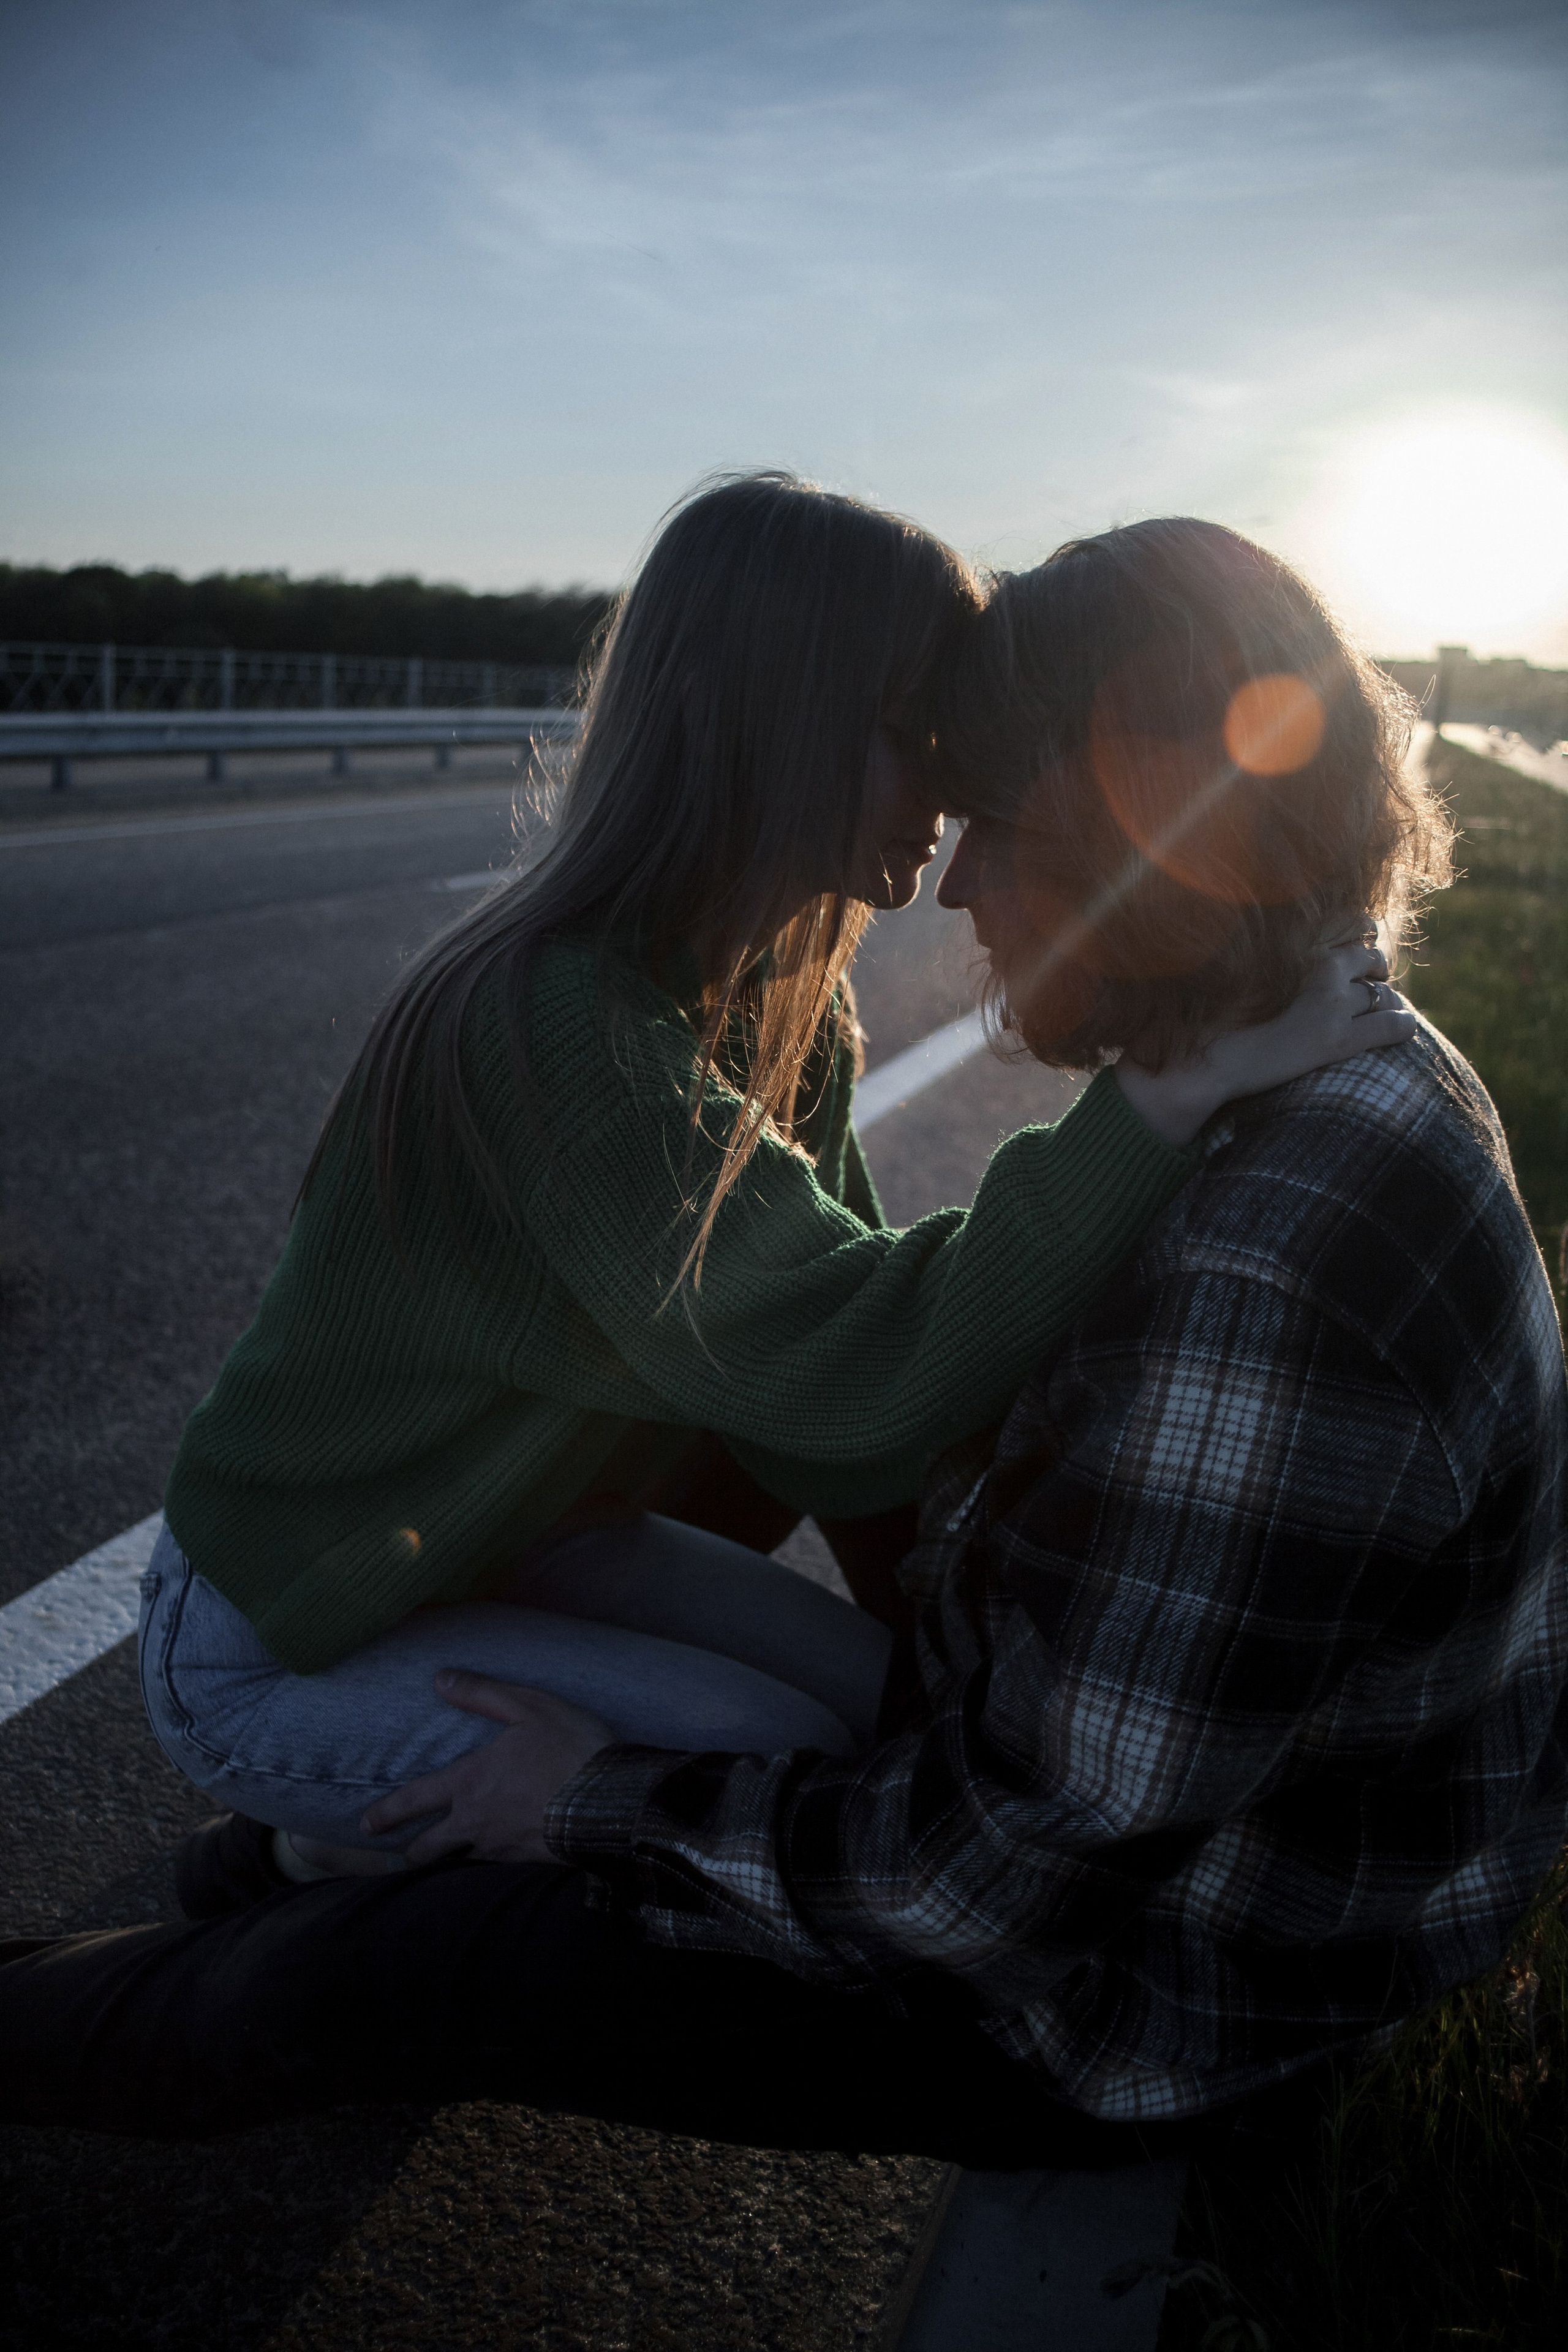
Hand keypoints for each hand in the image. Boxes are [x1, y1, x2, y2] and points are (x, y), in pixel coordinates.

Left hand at [361, 1672, 614, 1865]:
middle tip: (403, 1855)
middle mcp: (475, 1821)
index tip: (367, 1825)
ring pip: (460, 1863)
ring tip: (443, 1865)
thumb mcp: (528, 1706)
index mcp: (470, 1782)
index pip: (415, 1800)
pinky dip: (486, 1868)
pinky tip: (493, 1864)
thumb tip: (440, 1679)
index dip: (387, 1813)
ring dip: (448, 1864)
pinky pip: (494, 1870)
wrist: (612, 1803)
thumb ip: (482, 1693)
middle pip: (429, 1848)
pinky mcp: (525, 1866)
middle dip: (412, 1852)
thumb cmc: (570, 1749)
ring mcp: (500, 1848)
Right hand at [1114, 928, 1414, 1146]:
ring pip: (1382, 993)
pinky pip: (1392, 1025)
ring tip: (1378, 1008)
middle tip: (1370, 980)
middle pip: (1370, 958)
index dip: (1361, 933)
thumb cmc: (1208, 1010)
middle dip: (1374, 969)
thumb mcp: (1238, 962)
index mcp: (1299, 940)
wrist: (1204, 1056)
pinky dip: (1402, 1024)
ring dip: (1383, 999)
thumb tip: (1291, 941)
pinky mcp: (1340, 1039)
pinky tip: (1402, 1026)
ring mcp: (1334, 1003)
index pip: (1353, 921)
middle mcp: (1322, 964)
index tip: (1358, 943)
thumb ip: (1270, 945)